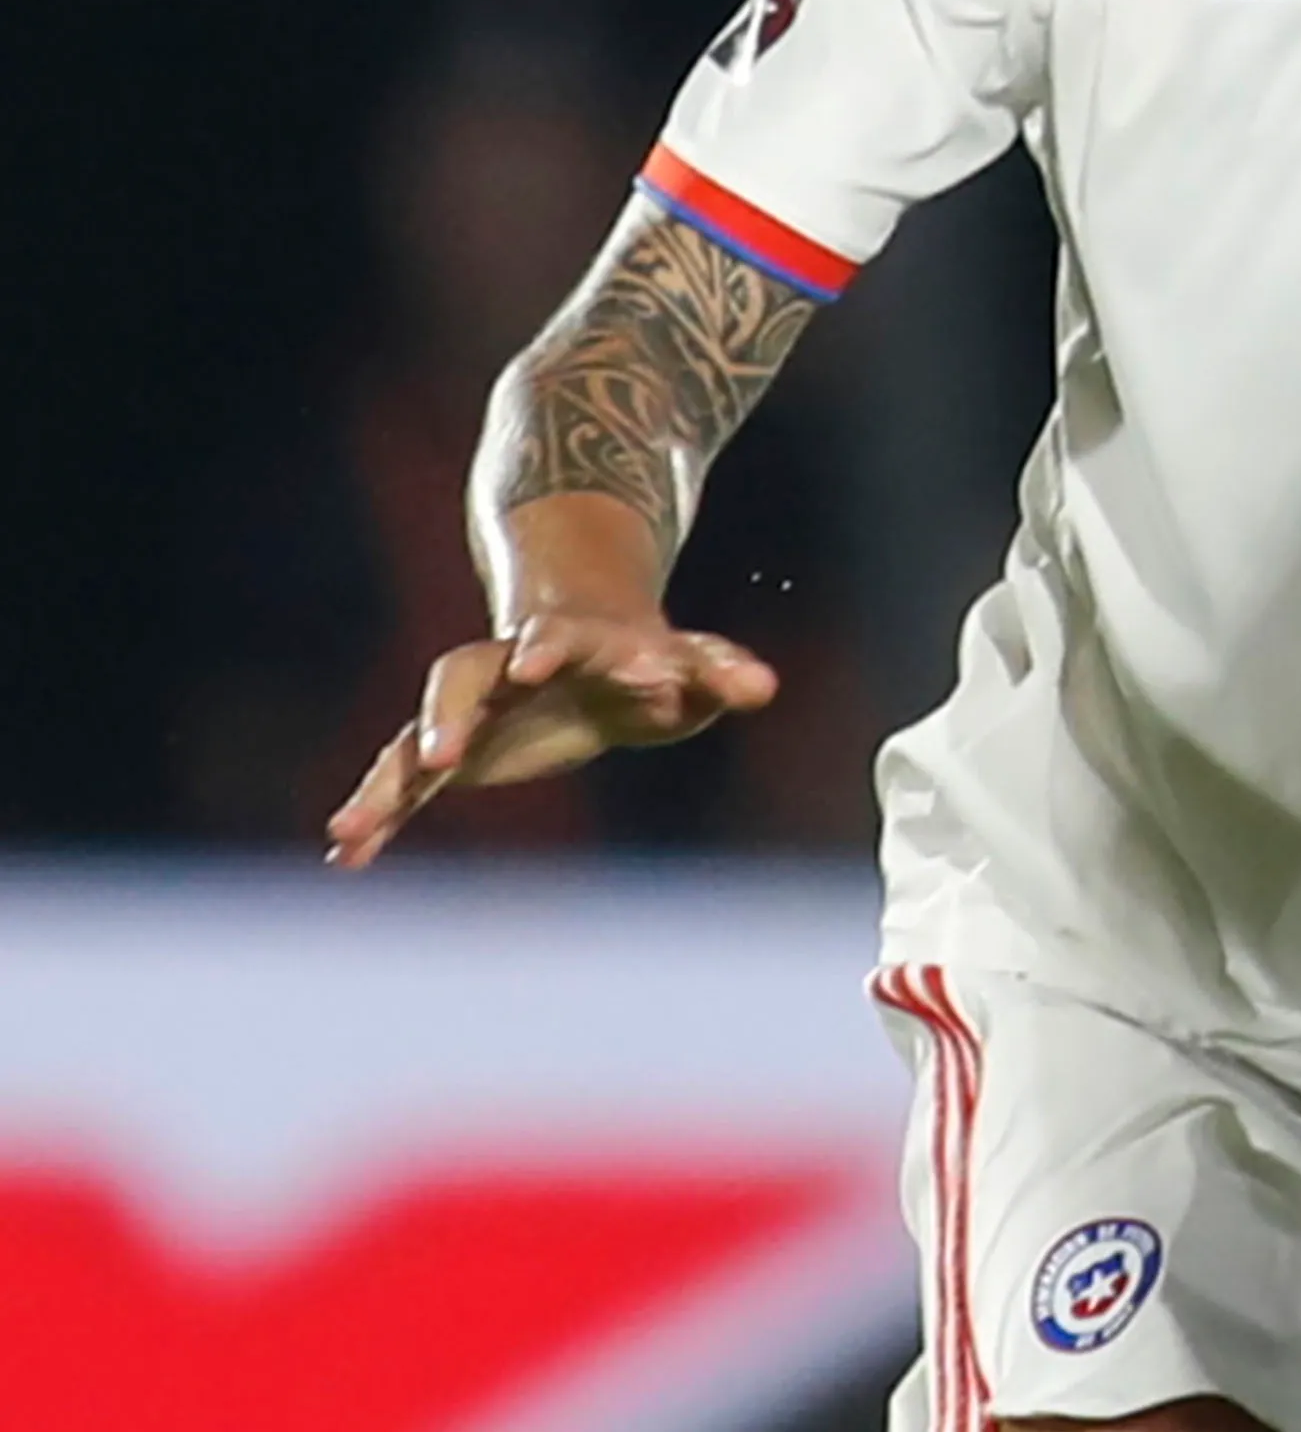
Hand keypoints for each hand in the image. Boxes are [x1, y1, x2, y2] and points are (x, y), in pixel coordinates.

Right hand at [324, 609, 776, 868]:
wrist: (592, 643)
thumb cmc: (652, 658)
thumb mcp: (693, 664)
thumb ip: (720, 673)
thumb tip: (763, 689)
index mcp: (571, 641)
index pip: (558, 636)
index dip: (550, 646)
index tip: (538, 661)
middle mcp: (505, 669)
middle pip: (462, 673)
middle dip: (450, 711)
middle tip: (436, 755)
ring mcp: (471, 708)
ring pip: (417, 734)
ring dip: (390, 778)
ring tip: (352, 827)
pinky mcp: (452, 751)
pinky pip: (404, 782)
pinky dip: (379, 813)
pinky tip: (346, 855)